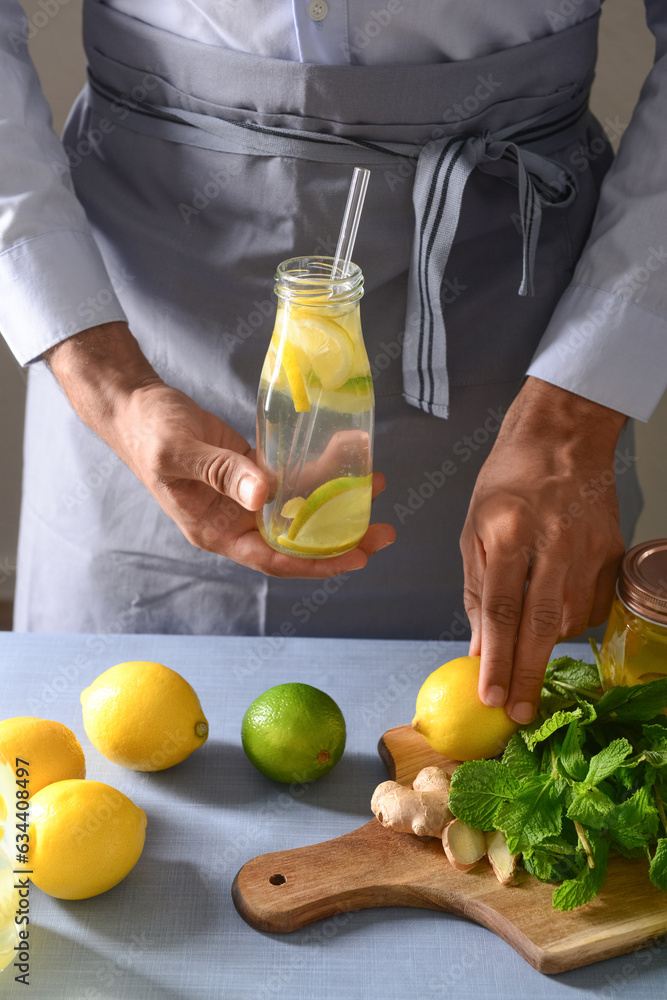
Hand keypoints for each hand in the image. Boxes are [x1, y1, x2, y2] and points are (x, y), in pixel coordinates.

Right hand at [45, 322, 394, 576]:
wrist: (136, 405)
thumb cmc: (149, 431)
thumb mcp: (179, 451)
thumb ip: (221, 472)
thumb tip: (264, 496)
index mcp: (215, 529)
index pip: (273, 558)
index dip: (315, 562)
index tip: (355, 558)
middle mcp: (234, 520)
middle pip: (295, 540)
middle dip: (340, 538)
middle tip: (384, 531)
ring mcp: (244, 497)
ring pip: (298, 508)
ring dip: (336, 501)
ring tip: (376, 486)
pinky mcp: (252, 471)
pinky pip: (292, 477)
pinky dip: (318, 470)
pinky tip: (345, 454)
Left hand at [460, 376, 626, 723]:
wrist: (563, 439)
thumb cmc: (508, 480)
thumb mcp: (474, 528)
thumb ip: (478, 590)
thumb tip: (480, 646)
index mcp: (510, 530)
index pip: (503, 608)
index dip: (497, 657)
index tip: (491, 694)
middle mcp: (553, 540)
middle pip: (541, 623)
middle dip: (527, 673)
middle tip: (518, 713)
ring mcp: (589, 547)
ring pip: (571, 618)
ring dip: (546, 647)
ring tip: (526, 660)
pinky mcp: (613, 552)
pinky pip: (593, 605)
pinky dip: (572, 621)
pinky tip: (554, 621)